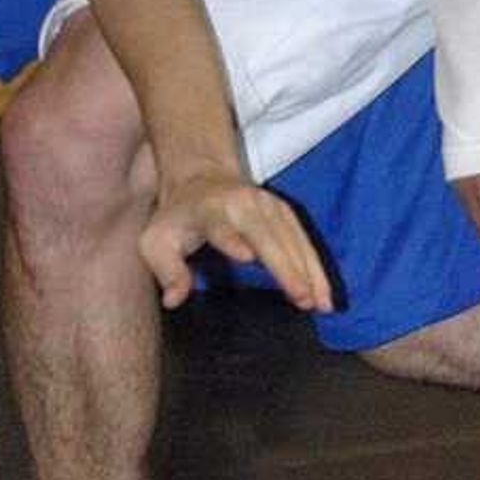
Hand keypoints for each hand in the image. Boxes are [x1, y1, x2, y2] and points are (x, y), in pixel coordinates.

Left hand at [140, 163, 333, 311]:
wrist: (201, 176)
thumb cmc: (178, 216)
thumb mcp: (156, 241)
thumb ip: (166, 271)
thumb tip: (174, 300)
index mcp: (210, 210)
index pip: (221, 225)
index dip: (232, 239)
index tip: (246, 255)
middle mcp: (244, 204)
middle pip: (268, 236)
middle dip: (287, 267)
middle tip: (302, 298)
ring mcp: (268, 206)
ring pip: (293, 239)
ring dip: (309, 271)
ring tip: (320, 303)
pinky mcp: (283, 212)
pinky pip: (304, 241)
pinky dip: (316, 266)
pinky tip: (324, 292)